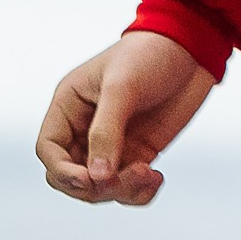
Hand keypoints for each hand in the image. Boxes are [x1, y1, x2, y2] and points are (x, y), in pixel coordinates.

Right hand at [35, 30, 215, 205]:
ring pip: (101, 187)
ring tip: (149, 174)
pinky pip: (128, 187)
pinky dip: (139, 192)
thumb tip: (96, 178)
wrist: (191, 47)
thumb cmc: (149, 55)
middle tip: (124, 177)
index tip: (88, 180)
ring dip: (122, 190)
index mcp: (69, 105)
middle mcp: (85, 128)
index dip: (62, 171)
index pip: (49, 150)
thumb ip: (106, 132)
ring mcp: (112, 143)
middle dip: (94, 187)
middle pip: (71, 176)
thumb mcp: (122, 88)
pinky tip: (156, 178)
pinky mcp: (138, 152)